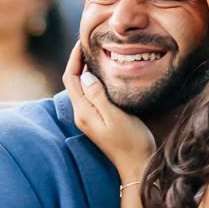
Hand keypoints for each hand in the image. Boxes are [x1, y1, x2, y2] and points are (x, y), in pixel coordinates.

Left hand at [61, 45, 154, 179]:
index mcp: (83, 112)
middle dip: (78, 61)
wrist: (137, 165)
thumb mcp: (115, 116)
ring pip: (80, 88)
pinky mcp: (97, 120)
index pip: (71, 78)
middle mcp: (82, 114)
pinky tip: (104, 76)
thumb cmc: (130, 141)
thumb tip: (85, 75)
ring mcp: (89, 118)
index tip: (83, 42)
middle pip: (73, 82)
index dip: (74, 58)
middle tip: (89, 44)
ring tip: (96, 54)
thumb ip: (98, 95)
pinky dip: (92, 80)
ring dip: (84, 70)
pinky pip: (89, 95)